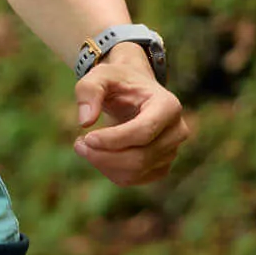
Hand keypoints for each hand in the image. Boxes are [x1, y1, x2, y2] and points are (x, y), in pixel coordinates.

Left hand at [72, 51, 188, 188]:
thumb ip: (89, 90)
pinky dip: (109, 170)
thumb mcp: (100, 75)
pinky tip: (98, 153)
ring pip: (135, 172)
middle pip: (140, 157)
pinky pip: (132, 179)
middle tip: (78, 144)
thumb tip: (85, 121)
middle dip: (104, 156)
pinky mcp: (161, 167)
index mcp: (168, 105)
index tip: (86, 138)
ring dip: (103, 163)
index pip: (143, 132)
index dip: (113, 140)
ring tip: (84, 146)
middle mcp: (176, 131)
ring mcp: (171, 151)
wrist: (133, 92)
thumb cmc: (118, 81)